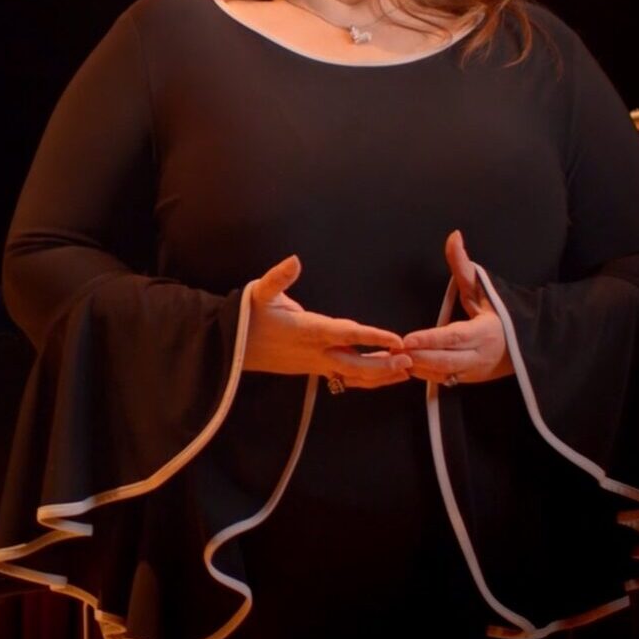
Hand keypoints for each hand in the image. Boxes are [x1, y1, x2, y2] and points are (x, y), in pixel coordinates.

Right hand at [241, 254, 411, 391]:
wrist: (228, 348)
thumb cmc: (247, 317)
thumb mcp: (259, 292)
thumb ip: (278, 278)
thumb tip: (294, 260)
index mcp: (306, 330)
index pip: (345, 334)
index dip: (372, 337)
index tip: (396, 340)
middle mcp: (314, 351)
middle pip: (354, 365)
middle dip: (383, 366)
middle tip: (410, 362)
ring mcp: (315, 364)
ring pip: (352, 376)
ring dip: (380, 376)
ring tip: (406, 372)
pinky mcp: (313, 369)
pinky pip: (345, 378)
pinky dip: (367, 379)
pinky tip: (385, 375)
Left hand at [399, 230, 511, 387]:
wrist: (526, 345)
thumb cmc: (500, 312)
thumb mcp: (483, 289)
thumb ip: (463, 265)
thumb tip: (454, 236)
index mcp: (485, 331)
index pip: (454, 337)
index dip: (430, 339)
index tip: (407, 339)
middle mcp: (480, 354)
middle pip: (446, 360)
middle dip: (418, 356)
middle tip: (392, 350)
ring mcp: (475, 371)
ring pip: (443, 374)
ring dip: (417, 368)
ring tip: (392, 358)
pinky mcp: (469, 380)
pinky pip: (443, 380)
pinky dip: (423, 374)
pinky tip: (404, 366)